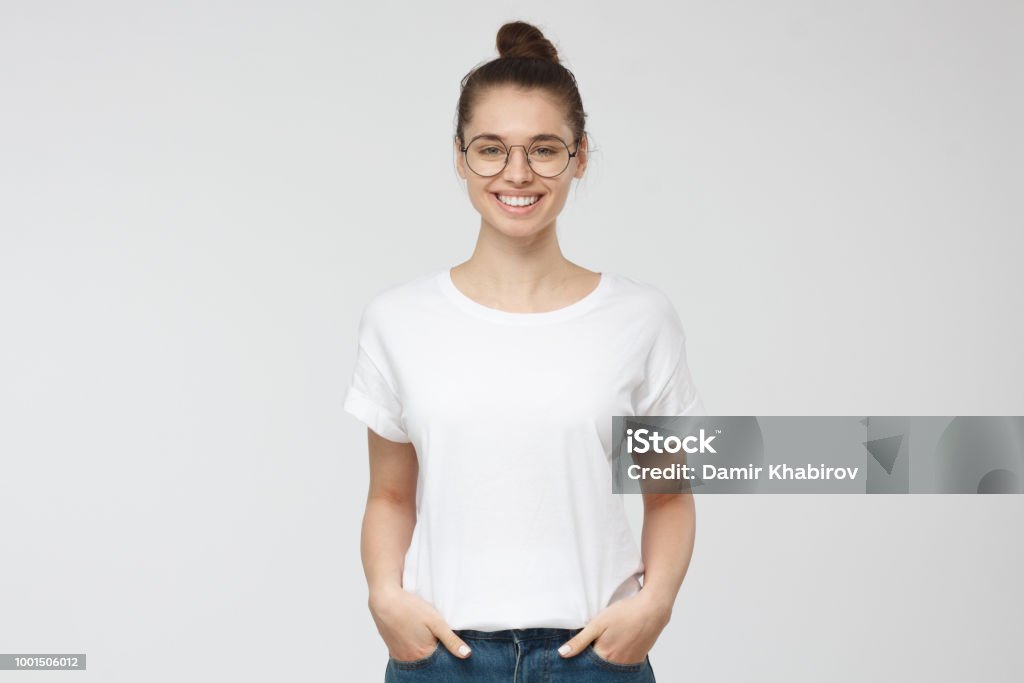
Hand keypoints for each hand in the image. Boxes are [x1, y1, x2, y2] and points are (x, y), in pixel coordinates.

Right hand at [368, 584, 471, 659]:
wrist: (385, 600)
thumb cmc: (410, 608)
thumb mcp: (435, 621)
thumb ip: (451, 639)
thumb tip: (466, 655)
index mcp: (423, 654)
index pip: (441, 662)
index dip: (447, 653)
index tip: (447, 642)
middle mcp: (410, 659)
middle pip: (428, 662)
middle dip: (435, 652)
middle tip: (434, 636)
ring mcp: (399, 656)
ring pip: (417, 659)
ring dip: (423, 651)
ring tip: (425, 636)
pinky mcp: (392, 651)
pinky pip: (406, 655)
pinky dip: (412, 650)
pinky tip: (414, 637)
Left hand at [557, 589, 671, 664]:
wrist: (652, 609)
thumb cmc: (625, 612)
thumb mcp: (598, 623)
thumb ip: (580, 640)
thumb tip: (562, 654)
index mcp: (605, 655)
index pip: (586, 663)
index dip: (582, 654)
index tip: (582, 648)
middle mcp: (617, 663)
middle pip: (600, 666)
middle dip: (594, 658)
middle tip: (598, 640)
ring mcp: (630, 662)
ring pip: (612, 665)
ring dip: (608, 657)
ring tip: (610, 639)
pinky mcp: (639, 659)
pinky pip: (625, 664)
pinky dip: (619, 656)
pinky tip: (620, 643)